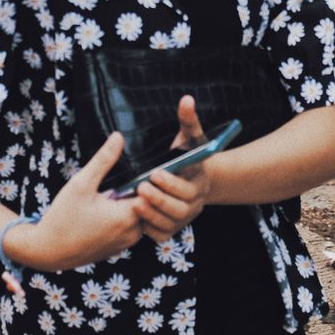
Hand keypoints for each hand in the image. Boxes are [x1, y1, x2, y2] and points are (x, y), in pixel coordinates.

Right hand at [7, 132, 141, 271]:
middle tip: (121, 180)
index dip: (147, 180)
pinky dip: (123, 218)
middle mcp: (132, 233)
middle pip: (148, 205)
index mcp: (127, 217)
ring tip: (110, 194)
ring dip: (129, 205)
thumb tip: (119, 137)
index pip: (153, 193)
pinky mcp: (118, 249)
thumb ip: (103, 160)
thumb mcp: (81, 184)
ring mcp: (126, 244)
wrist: (47, 252)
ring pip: (140, 217)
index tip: (136, 170)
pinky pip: (130, 229)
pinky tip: (104, 211)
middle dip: (138, 191)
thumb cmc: (63, 218)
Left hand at [132, 96, 210, 242]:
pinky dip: (150, 228)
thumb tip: (186, 99)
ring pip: (170, 224)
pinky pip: (161, 235)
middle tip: (140, 187)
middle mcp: (194, 205)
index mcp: (199, 184)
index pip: (187, 189)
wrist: (188, 177)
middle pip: (180, 210)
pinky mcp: (170, 229)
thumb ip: (188, 120)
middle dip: (160, 199)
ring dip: (152, 215)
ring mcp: (182, 219)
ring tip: (135, 202)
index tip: (154, 173)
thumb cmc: (186, 154)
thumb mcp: (188, 136)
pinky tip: (137, 216)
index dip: (171, 183)